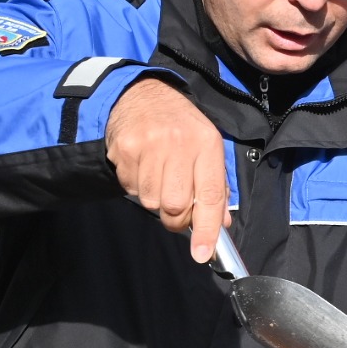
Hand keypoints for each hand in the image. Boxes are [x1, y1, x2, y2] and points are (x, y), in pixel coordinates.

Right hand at [106, 77, 227, 262]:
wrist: (143, 93)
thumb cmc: (180, 126)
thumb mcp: (206, 147)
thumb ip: (216, 187)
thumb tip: (221, 225)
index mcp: (207, 144)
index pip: (210, 195)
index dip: (206, 229)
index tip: (202, 253)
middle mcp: (180, 143)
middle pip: (175, 205)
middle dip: (175, 217)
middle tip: (174, 206)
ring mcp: (150, 145)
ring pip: (151, 200)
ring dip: (154, 197)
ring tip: (158, 174)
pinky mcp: (125, 148)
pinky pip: (131, 187)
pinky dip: (137, 185)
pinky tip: (142, 165)